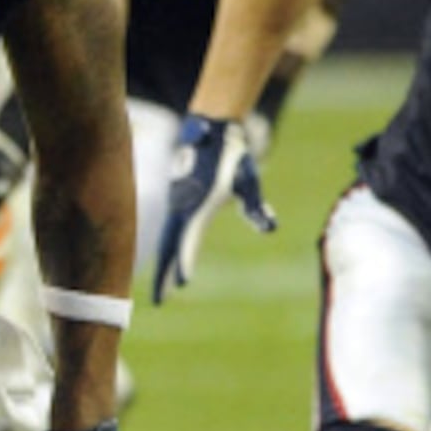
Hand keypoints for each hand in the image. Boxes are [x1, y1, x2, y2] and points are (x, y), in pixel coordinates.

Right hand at [153, 113, 275, 303]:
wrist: (211, 128)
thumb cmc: (233, 155)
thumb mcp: (249, 179)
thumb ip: (256, 206)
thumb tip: (270, 227)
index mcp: (199, 205)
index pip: (189, 240)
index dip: (186, 262)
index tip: (183, 284)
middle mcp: (183, 207)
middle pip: (170, 247)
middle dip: (164, 275)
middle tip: (160, 302)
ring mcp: (177, 204)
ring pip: (167, 240)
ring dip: (163, 264)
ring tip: (162, 289)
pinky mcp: (177, 200)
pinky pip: (169, 231)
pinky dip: (166, 248)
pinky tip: (168, 260)